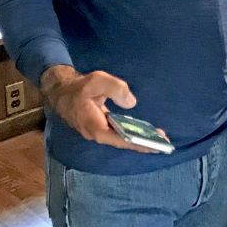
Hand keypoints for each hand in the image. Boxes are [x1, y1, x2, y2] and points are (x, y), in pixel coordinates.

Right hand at [39, 65, 156, 152]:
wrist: (62, 92)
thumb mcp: (98, 81)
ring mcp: (99, 132)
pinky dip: (133, 135)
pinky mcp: (101, 128)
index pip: (119, 139)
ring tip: (160, 140)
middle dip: (143, 145)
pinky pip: (119, 134)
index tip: (153, 145)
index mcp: (95, 126)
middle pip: (123, 143)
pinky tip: (145, 133)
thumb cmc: (80, 87)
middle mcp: (97, 134)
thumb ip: (115, 89)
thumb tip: (131, 103)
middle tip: (165, 145)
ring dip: (140, 141)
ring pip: (121, 140)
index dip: (136, 143)